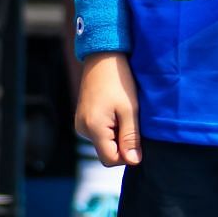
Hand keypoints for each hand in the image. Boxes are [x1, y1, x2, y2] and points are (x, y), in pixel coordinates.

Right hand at [75, 52, 142, 167]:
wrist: (103, 56)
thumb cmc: (119, 80)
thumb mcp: (130, 109)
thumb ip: (131, 137)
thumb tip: (134, 162)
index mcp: (93, 128)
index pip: (110, 160)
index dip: (127, 154)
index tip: (137, 136)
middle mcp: (82, 129)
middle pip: (107, 152)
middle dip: (122, 143)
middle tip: (131, 120)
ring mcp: (81, 124)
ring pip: (104, 143)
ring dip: (117, 134)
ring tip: (123, 112)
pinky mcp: (83, 118)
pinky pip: (99, 133)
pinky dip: (110, 128)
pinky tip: (116, 110)